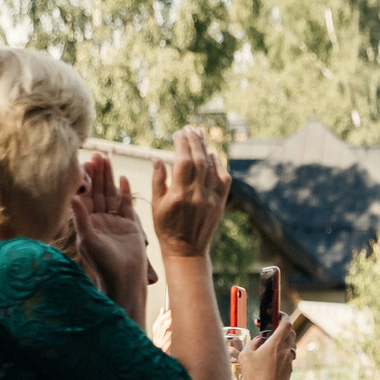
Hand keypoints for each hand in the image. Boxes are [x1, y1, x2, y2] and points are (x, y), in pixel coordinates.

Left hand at [70, 153, 148, 295]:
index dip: (86, 180)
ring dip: (110, 178)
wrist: (125, 279)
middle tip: (98, 155)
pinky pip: (126, 205)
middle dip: (98, 174)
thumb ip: (80, 218)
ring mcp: (114, 222)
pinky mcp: (129, 225)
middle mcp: (99, 220)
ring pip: (111, 195)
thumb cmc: (103, 263)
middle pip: (98, 192)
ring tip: (108, 160)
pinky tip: (123, 179)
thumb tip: (72, 196)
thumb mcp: (88, 240)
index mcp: (87, 222)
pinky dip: (125, 192)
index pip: (85, 196)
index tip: (84, 163)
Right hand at [148, 127, 227, 258]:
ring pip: (211, 168)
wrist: (187, 251)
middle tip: (190, 128)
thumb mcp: (156, 205)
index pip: (183, 161)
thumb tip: (158, 158)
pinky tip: (212, 155)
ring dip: (206, 149)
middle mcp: (198, 196)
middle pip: (199, 161)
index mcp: (179, 195)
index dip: (182, 144)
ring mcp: (211, 200)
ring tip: (200, 134)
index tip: (178, 132)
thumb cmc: (166, 228)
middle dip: (194, 141)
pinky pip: (224, 180)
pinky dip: (219, 166)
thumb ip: (158, 180)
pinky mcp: (220, 204)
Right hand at [238, 317, 297, 379]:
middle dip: (283, 328)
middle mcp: (286, 350)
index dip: (283, 316)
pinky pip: (288, 357)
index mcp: (276, 343)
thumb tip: (259, 339)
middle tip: (271, 330)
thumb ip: (252, 343)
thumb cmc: (255, 376)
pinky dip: (282, 354)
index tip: (277, 314)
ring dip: (283, 342)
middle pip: (291, 333)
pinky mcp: (289, 370)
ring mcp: (289, 361)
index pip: (287, 323)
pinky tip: (271, 360)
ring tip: (270, 346)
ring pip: (291, 345)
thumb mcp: (245, 356)